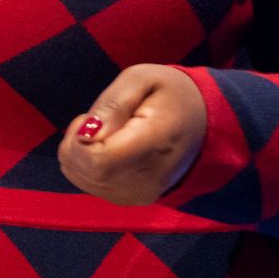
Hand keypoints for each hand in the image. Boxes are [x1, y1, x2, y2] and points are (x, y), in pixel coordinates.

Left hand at [58, 64, 207, 206]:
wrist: (202, 122)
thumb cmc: (169, 94)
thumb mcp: (141, 78)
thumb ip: (112, 104)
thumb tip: (87, 134)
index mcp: (156, 143)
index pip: (99, 161)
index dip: (79, 139)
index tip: (88, 118)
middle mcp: (149, 178)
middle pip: (87, 172)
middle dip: (76, 142)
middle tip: (97, 120)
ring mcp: (141, 194)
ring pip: (82, 179)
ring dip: (80, 152)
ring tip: (107, 132)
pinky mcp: (132, 199)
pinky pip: (89, 184)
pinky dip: (86, 164)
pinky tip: (107, 147)